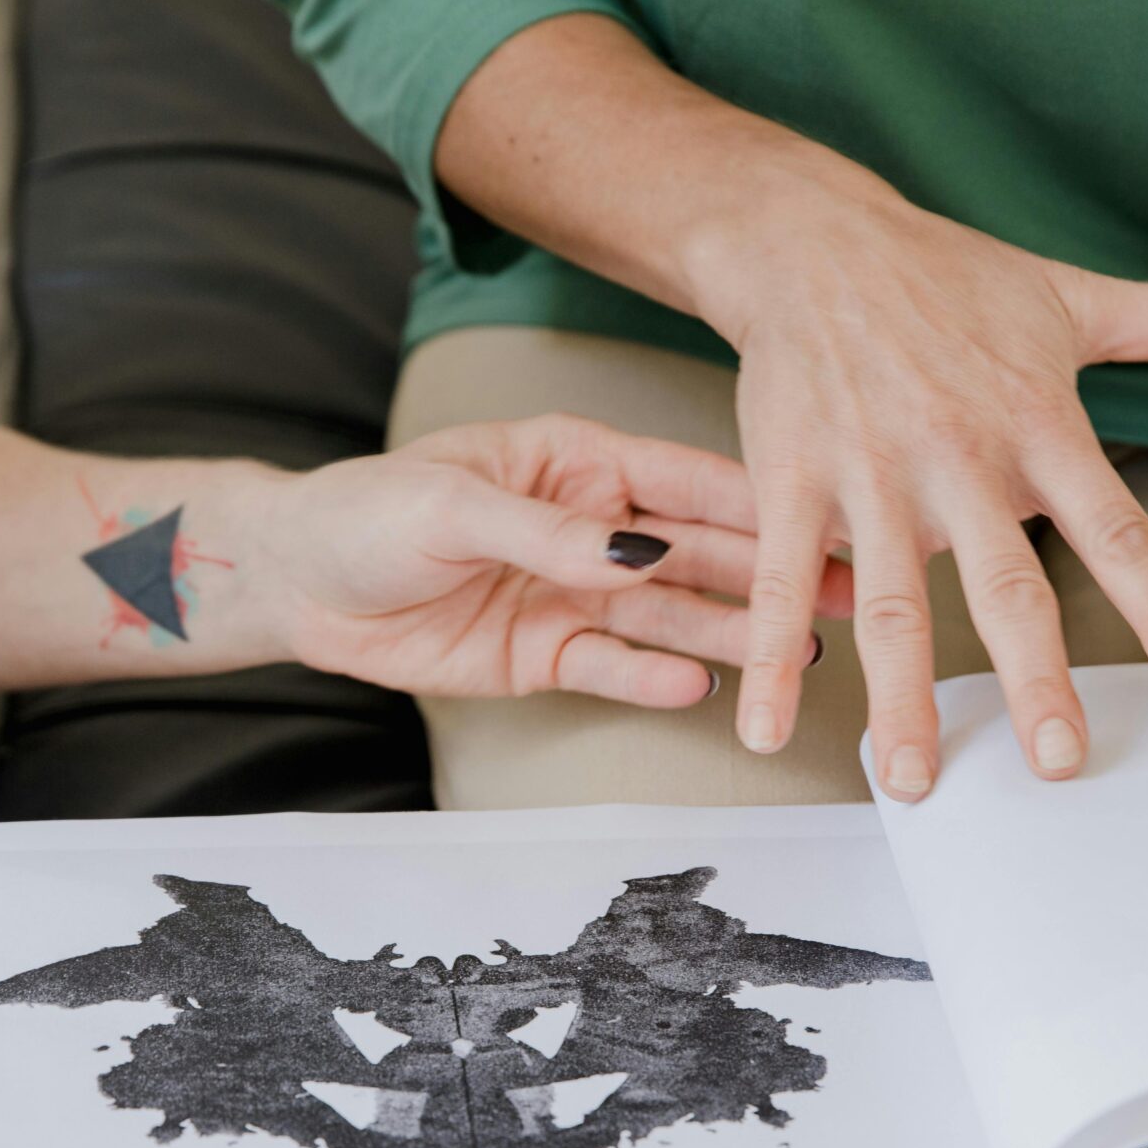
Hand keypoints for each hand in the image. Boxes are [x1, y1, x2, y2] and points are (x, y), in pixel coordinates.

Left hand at [261, 414, 849, 706]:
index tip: (823, 521)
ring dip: (732, 633)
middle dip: (772, 574)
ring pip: (669, 615)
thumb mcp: (453, 503)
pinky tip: (703, 687)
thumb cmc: (366, 511)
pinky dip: (654, 677)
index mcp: (577, 460)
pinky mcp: (546, 654)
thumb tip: (638, 552)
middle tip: (848, 598)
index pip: (684, 481)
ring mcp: (573, 594)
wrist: (299, 584)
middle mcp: (590, 526)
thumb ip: (550, 531)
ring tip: (795, 656)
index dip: (755, 503)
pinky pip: (614, 666)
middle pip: (697, 552)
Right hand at [685, 158, 1147, 796]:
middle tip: (1059, 764)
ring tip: (912, 780)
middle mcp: (958, 456)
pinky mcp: (792, 478)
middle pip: (1005, 585)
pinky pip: (782, 580)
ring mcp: (870, 472)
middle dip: (1033, 679)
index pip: (1115, 526)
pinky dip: (770, 657)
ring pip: (891, 601)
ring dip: (899, 697)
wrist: (812, 238)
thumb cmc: (945, 274)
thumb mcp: (1072, 295)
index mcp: (1036, 423)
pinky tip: (765, 725)